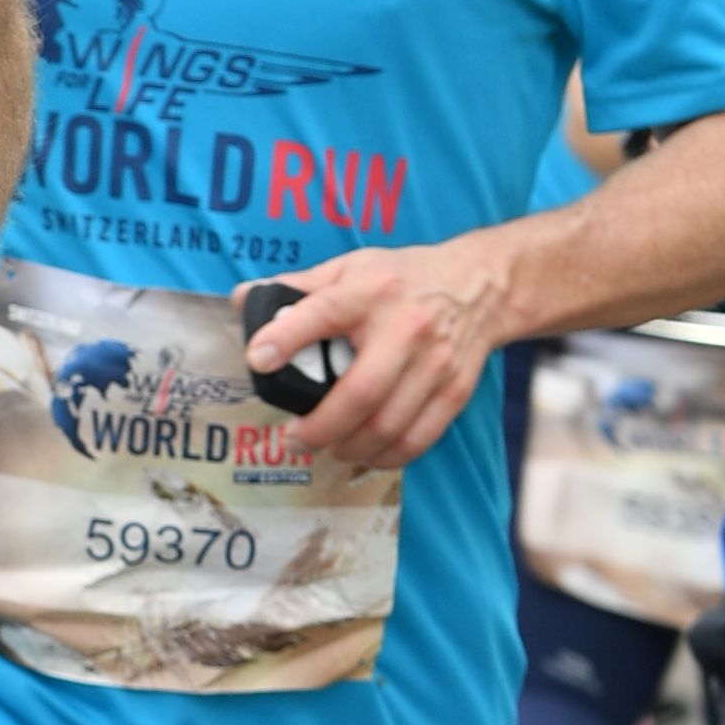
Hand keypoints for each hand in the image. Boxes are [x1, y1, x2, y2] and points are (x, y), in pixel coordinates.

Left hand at [233, 233, 511, 469]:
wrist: (480, 285)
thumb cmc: (404, 278)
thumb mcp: (353, 267)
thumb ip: (301, 286)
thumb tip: (244, 299)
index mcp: (371, 292)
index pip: (324, 312)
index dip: (287, 338)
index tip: (258, 360)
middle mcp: (407, 327)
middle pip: (361, 392)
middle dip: (320, 428)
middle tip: (295, 439)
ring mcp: (435, 363)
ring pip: (388, 425)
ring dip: (349, 448)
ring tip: (327, 447)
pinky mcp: (454, 390)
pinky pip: (417, 439)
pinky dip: (386, 457)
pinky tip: (364, 453)